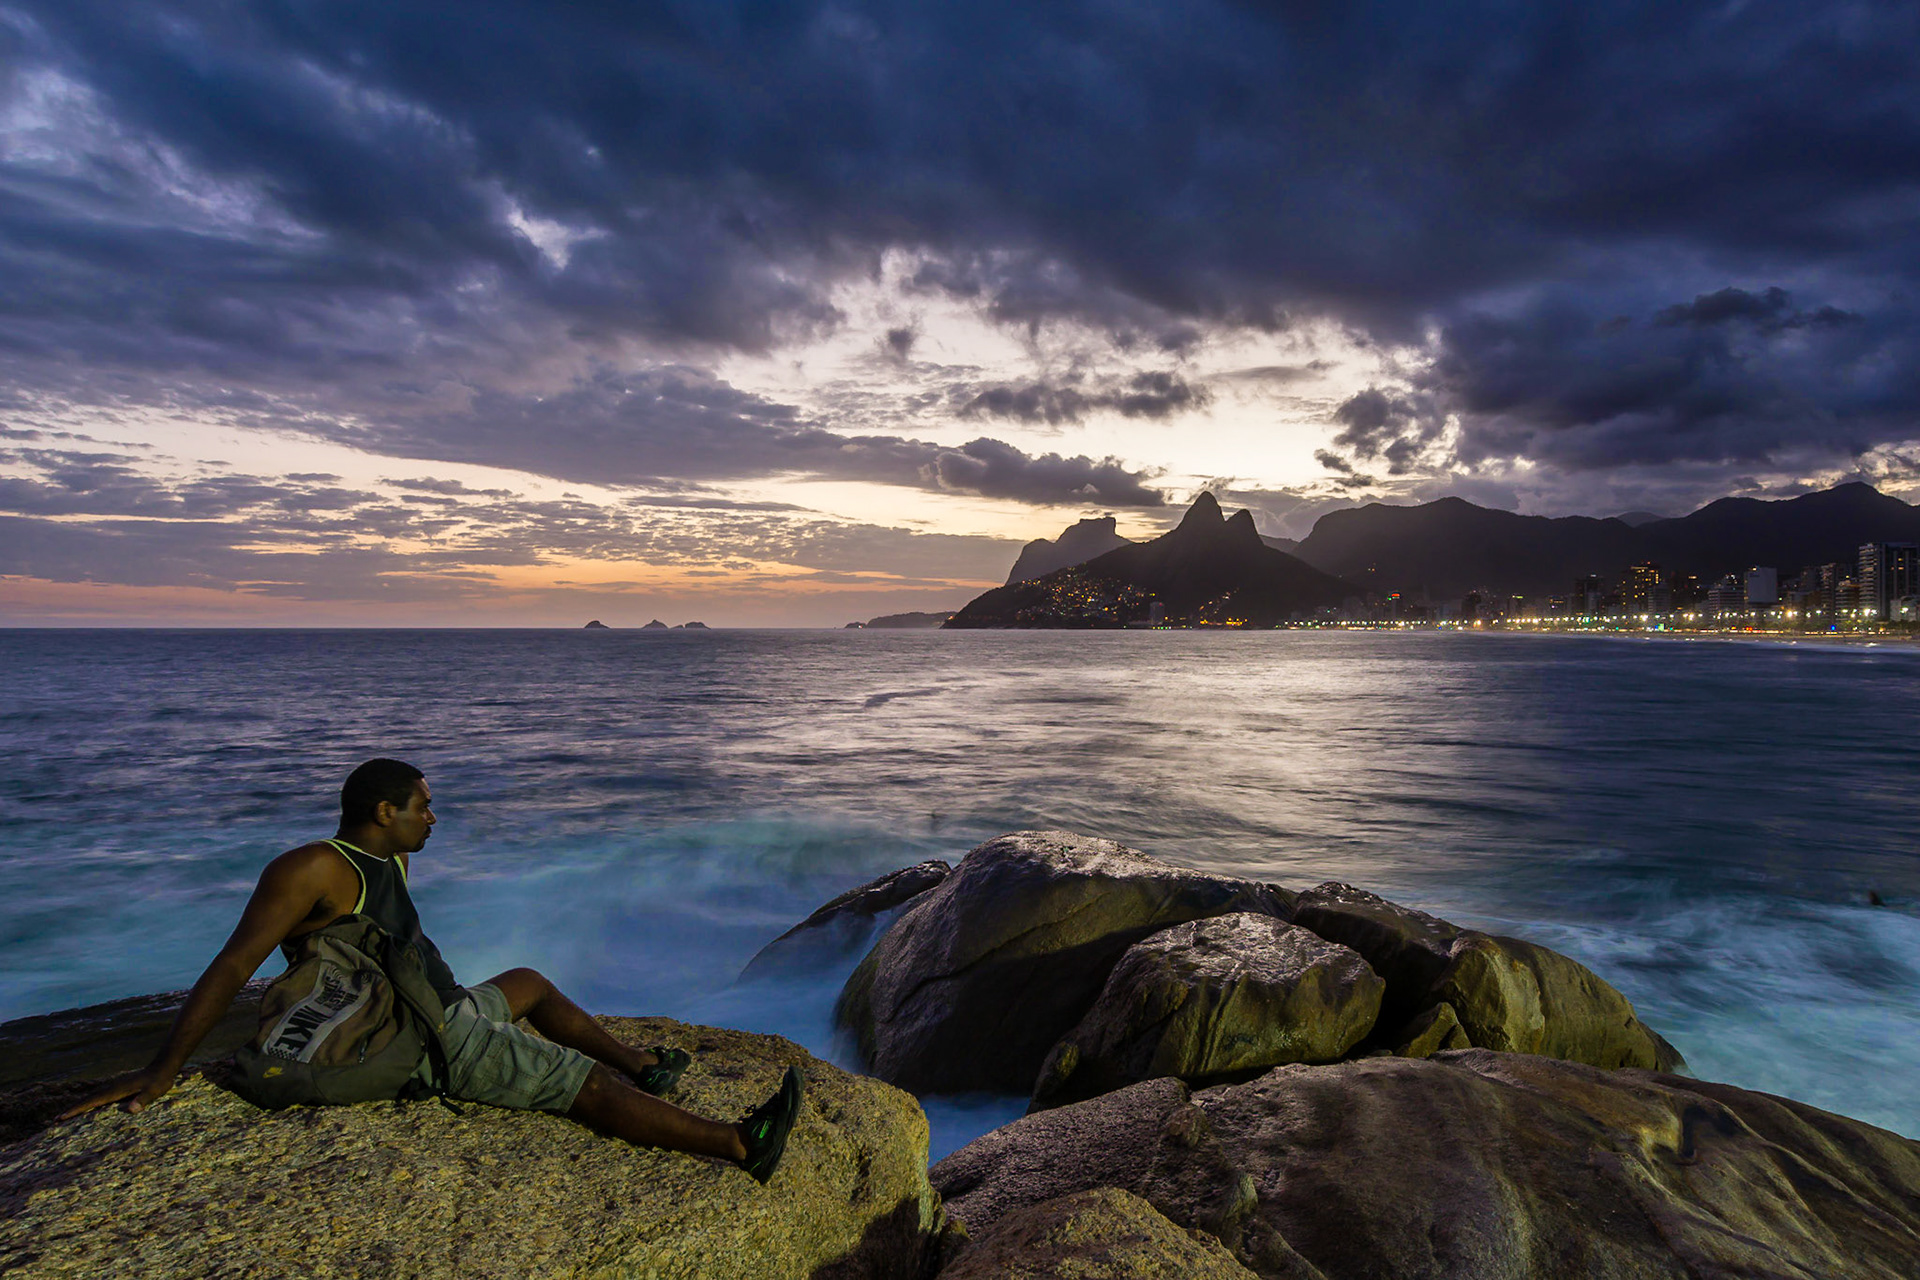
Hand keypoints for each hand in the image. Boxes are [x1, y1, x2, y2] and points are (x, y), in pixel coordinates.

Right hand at [57, 1066, 176, 1119]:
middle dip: (71, 1110)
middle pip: (86, 1099)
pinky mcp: (118, 1087)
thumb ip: (142, 1100)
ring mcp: (114, 1086)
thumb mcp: (153, 1092)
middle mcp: (111, 1087)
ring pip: (91, 1097)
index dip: (76, 1110)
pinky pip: (98, 1096)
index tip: (61, 1117)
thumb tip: (131, 1109)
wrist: (163, 1066)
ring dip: (78, 1106)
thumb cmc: (159, 1081)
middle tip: (54, 1121)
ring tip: (64, 1116)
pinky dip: (88, 1103)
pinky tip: (86, 1108)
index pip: (91, 1102)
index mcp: (116, 1090)